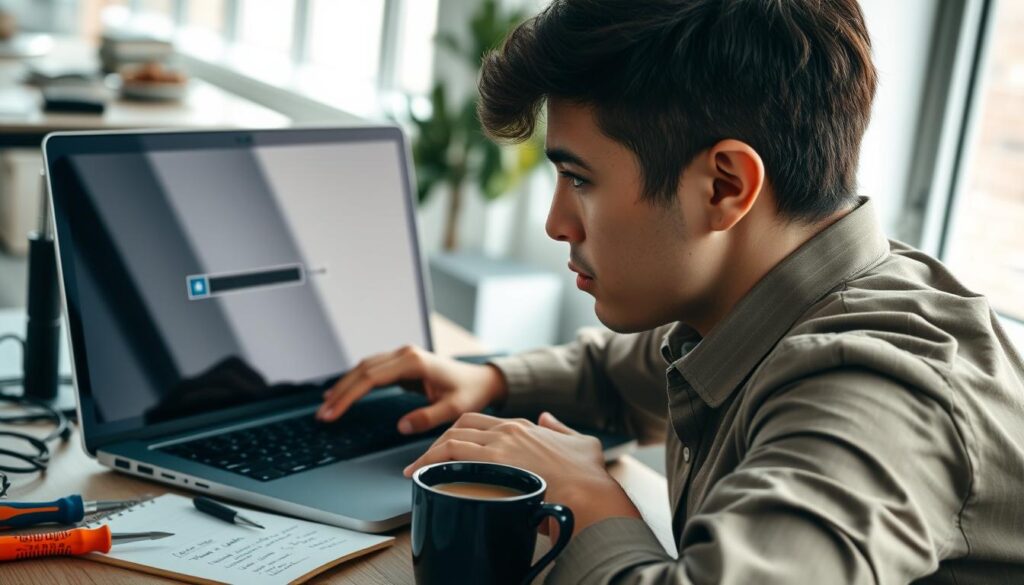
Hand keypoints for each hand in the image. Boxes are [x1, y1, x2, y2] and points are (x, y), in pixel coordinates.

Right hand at [316, 345, 507, 434]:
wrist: (481, 379)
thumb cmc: (470, 393)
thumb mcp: (454, 409)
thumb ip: (428, 417)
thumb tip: (402, 426)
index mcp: (413, 362)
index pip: (371, 378)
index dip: (349, 396)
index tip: (333, 412)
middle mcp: (404, 354)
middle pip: (362, 370)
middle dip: (340, 393)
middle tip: (323, 415)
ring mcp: (402, 356)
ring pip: (363, 367)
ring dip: (344, 386)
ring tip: (326, 406)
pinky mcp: (402, 363)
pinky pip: (372, 370)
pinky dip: (355, 381)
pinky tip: (342, 393)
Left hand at [404, 411, 641, 535]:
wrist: (591, 497)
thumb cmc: (588, 478)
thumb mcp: (582, 443)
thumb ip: (562, 429)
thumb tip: (548, 418)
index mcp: (524, 426)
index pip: (480, 423)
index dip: (460, 435)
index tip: (448, 450)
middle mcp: (509, 430)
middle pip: (461, 427)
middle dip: (439, 443)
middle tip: (426, 462)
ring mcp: (501, 444)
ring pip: (452, 439)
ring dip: (429, 454)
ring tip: (416, 471)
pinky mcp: (495, 462)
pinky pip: (453, 455)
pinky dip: (433, 461)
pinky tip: (424, 475)